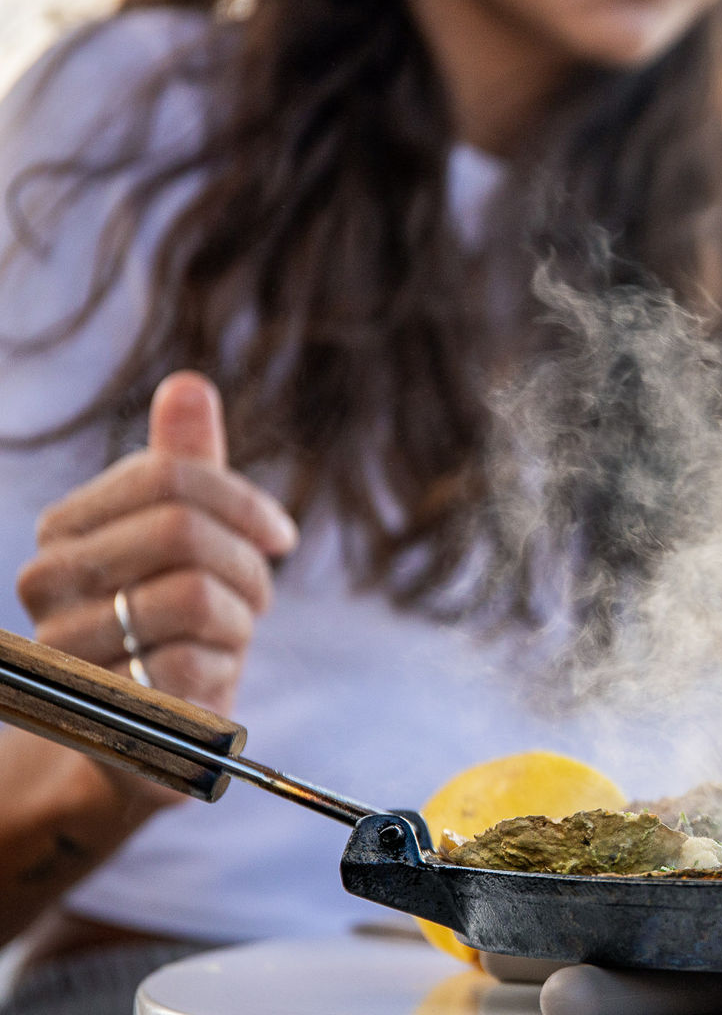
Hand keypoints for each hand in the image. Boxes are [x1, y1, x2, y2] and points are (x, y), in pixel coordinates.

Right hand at [14, 372, 295, 728]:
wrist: (143, 732)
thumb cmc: (171, 621)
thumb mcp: (185, 539)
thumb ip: (184, 464)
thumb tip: (188, 384)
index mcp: (65, 532)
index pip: (169, 477)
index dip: (245, 504)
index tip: (278, 537)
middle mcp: (46, 586)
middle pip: (183, 531)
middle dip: (247, 567)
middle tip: (255, 597)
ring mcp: (65, 652)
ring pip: (194, 598)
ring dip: (238, 623)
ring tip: (221, 641)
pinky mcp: (100, 714)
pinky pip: (195, 667)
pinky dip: (223, 673)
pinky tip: (204, 685)